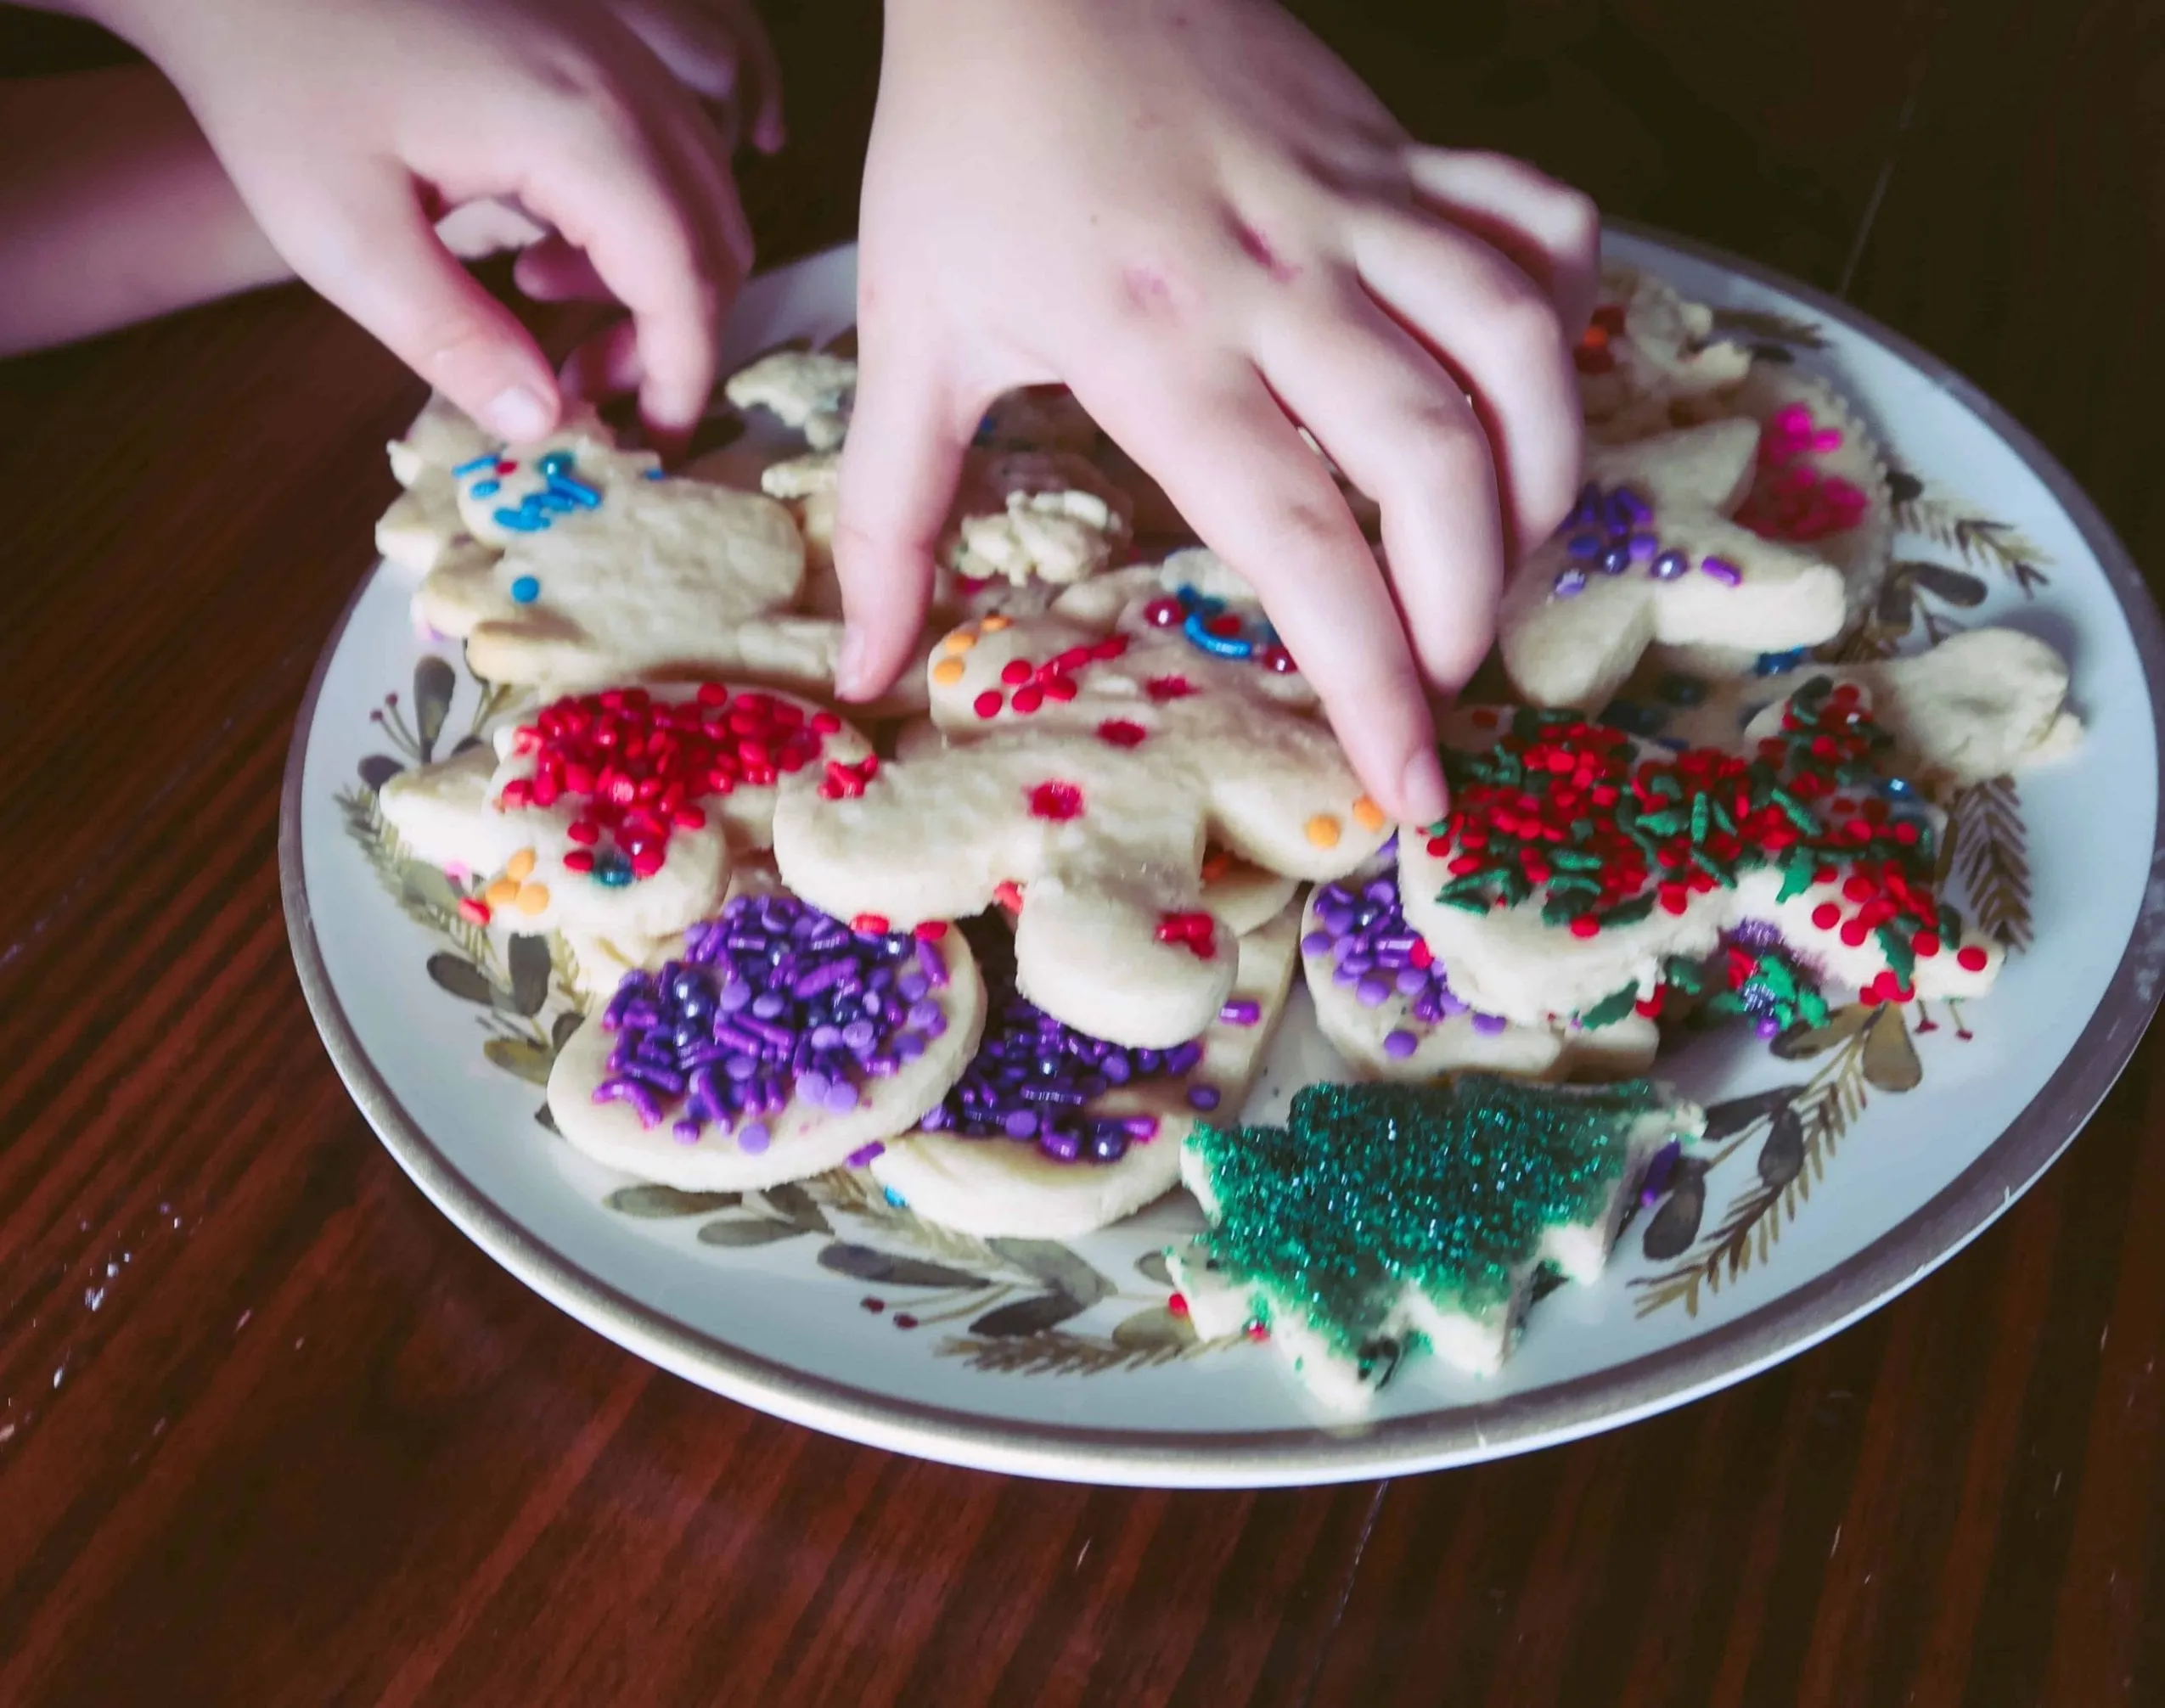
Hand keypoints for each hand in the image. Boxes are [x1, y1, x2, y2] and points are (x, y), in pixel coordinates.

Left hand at [97, 0, 773, 445]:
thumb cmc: (274, 78)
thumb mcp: (344, 234)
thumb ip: (454, 338)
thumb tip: (542, 424)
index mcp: (579, 130)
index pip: (686, 277)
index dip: (683, 374)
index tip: (653, 442)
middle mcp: (623, 80)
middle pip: (717, 234)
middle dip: (676, 333)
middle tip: (589, 389)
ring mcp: (614, 48)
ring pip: (702, 188)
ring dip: (658, 273)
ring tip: (544, 300)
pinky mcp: (588, 37)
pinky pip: (663, 143)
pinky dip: (637, 213)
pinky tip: (542, 230)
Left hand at [835, 0, 1595, 822]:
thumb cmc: (963, 143)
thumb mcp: (907, 334)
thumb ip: (890, 514)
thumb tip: (862, 671)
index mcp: (1162, 348)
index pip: (1303, 538)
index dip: (1373, 676)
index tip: (1411, 786)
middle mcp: (1285, 283)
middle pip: (1442, 463)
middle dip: (1471, 601)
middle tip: (1445, 675)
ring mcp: (1360, 208)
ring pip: (1522, 347)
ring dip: (1546, 475)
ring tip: (1511, 558)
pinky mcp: (1402, 148)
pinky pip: (1533, 219)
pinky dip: (1565, 301)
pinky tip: (1530, 379)